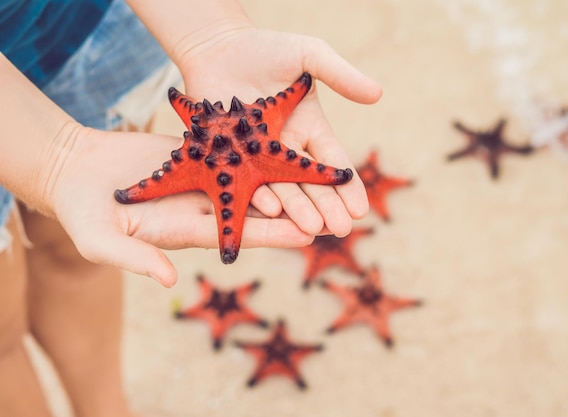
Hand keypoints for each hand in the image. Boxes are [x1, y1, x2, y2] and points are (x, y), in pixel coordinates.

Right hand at [49, 125, 314, 286]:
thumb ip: (134, 259)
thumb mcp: (101, 240)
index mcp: (188, 229)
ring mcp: (202, 179)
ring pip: (251, 178)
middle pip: (257, 209)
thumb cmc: (82, 211)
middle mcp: (203, 206)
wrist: (74, 171)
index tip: (308, 235)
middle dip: (294, 211)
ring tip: (324, 177)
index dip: (274, 235)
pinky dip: (258, 147)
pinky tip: (287, 141)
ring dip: (285, 179)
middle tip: (334, 210)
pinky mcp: (196, 154)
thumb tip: (169, 281)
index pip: (240, 234)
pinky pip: (233, 150)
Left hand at [176, 28, 382, 236]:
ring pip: (282, 188)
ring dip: (297, 210)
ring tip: (311, 229)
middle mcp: (287, 150)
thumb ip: (340, 74)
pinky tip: (272, 213)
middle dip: (326, 207)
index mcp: (310, 129)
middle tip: (340, 229)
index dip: (348, 187)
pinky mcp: (232, 159)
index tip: (360, 210)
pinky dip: (260, 197)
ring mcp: (259, 157)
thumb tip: (378, 94)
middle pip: (310, 184)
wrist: (217, 47)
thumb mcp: (309, 55)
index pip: (334, 163)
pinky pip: (247, 181)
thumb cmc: (266, 48)